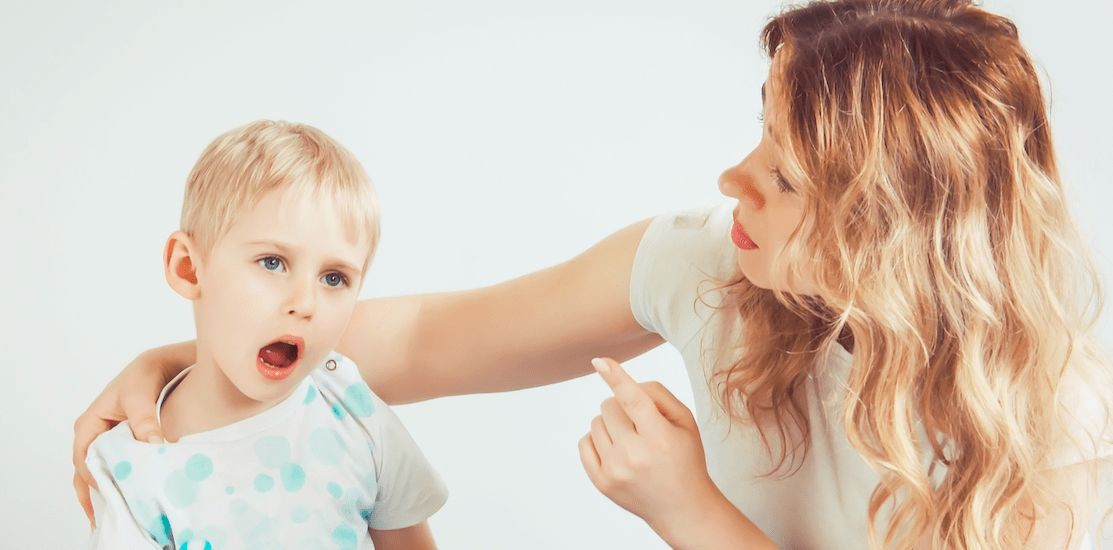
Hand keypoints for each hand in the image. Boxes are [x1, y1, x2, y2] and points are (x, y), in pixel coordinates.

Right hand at [72, 343, 190, 525]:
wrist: (158, 365)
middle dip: (95, 491)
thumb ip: (145, 421)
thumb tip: (152, 445)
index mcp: (89, 423)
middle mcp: (92, 434)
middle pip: (87, 470)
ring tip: (116, 513)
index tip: (112, 493)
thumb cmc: (144, 377)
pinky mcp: (119, 442)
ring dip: (105, 489)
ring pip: (98, 470)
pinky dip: (117, 480)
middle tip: (109, 515)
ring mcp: (105, 439)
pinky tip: (125, 497)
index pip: (84, 459)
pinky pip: (112, 466)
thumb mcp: (141, 397)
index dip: (95, 478)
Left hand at [577, 357, 720, 538]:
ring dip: (610, 423)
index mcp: (660, 438)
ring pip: (596, 422)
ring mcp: (615, 471)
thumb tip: (621, 383)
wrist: (682, 508)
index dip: (616, 376)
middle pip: (609, 406)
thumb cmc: (685, 458)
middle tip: (640, 424)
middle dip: (621, 406)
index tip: (599, 361)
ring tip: (631, 439)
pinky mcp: (601, 483)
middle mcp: (634, 455)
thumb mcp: (685, 422)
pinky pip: (585, 442)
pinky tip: (616, 449)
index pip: (633, 400)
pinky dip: (598, 439)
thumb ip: (657, 395)